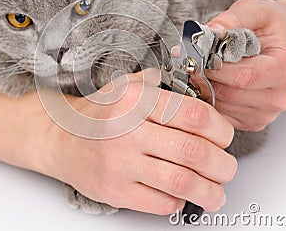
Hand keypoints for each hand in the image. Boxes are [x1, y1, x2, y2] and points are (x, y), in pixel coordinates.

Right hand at [37, 70, 236, 214]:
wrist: (59, 137)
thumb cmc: (98, 113)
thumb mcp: (125, 85)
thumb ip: (159, 82)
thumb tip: (196, 88)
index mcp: (135, 100)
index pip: (195, 116)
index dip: (221, 129)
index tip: (224, 137)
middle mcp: (127, 130)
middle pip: (194, 152)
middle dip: (223, 165)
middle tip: (226, 167)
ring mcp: (120, 163)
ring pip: (182, 183)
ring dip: (210, 191)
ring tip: (215, 190)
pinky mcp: (115, 190)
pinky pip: (160, 203)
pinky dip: (180, 202)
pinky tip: (182, 195)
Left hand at [205, 0, 285, 130]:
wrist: (281, 39)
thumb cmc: (269, 25)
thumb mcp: (253, 10)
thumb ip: (230, 19)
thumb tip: (206, 33)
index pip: (243, 77)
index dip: (215, 67)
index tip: (197, 55)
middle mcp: (279, 96)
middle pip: (229, 94)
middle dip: (205, 76)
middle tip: (192, 61)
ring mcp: (265, 113)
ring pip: (220, 106)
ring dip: (204, 88)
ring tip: (203, 69)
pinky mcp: (250, 121)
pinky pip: (220, 114)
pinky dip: (208, 99)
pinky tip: (209, 81)